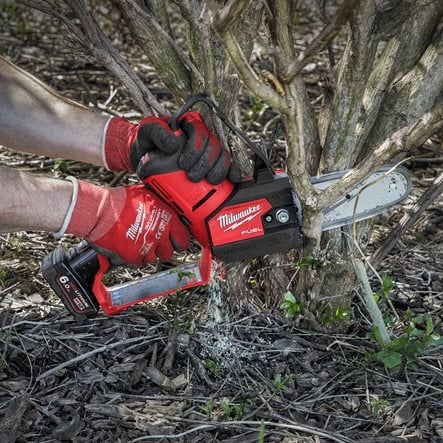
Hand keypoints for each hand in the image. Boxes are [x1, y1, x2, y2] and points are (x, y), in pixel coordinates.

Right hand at [65, 180, 189, 266]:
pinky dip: (132, 257)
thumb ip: (160, 206)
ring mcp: (146, 247)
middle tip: (152, 242)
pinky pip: (137, 263)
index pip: (183, 239)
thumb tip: (166, 208)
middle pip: (168, 252)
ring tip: (135, 240)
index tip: (175, 241)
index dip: (179, 241)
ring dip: (145, 252)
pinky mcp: (132, 256)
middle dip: (161, 248)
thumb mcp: (147, 195)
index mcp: (166, 219)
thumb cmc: (120, 201)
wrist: (100, 211)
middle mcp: (159, 234)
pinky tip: (126, 246)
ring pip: (152, 258)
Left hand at [104, 113, 240, 184]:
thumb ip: (156, 131)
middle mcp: (202, 135)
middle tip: (193, 177)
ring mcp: (209, 150)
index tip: (183, 164)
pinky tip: (233, 180)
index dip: (196, 148)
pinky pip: (228, 166)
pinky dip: (232, 172)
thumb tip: (174, 144)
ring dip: (219, 169)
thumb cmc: (146, 141)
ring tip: (209, 182)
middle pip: (214, 146)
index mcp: (189, 123)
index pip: (200, 131)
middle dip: (206, 163)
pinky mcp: (212, 163)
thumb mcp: (146, 131)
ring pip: (222, 156)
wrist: (145, 157)